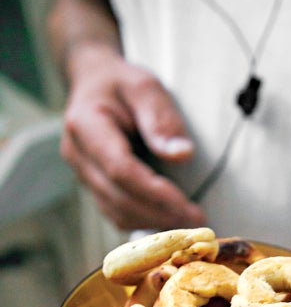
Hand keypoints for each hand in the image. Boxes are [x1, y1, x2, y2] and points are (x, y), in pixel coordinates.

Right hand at [61, 45, 205, 230]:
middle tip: (197, 221)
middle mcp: (78, 155)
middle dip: (160, 214)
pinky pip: (117, 213)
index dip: (154, 192)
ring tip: (188, 223)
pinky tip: (170, 219)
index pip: (120, 169)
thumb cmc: (122, 83)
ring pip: (117, 212)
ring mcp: (82, 175)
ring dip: (154, 223)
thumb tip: (183, 155)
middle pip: (119, 198)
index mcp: (85, 125)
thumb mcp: (145, 86)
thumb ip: (162, 119)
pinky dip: (145, 221)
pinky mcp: (94, 187)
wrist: (94, 83)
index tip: (187, 206)